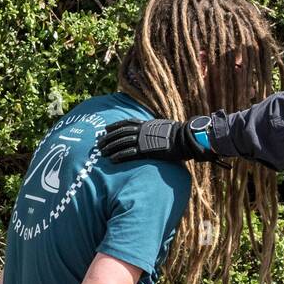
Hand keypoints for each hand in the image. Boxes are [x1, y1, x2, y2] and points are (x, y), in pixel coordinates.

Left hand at [96, 117, 219, 163]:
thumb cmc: (179, 135)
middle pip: (120, 132)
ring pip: (121, 142)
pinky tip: (112, 160)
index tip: (106, 129)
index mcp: (146, 124)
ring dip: (110, 147)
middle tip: (99, 143)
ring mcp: (143, 139)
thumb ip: (156, 130)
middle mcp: (142, 130)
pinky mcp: (145, 149)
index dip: (115, 126)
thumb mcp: (165, 127)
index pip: (126, 123)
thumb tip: (156, 132)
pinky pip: (128, 153)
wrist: (184, 138)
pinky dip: (119, 156)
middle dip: (108, 138)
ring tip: (101, 153)